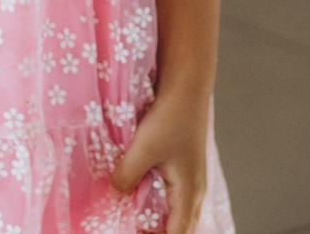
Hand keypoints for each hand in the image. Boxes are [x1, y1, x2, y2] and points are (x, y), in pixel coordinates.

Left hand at [111, 84, 212, 233]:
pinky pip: (174, 196)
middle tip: (133, 229)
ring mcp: (191, 179)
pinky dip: (160, 204)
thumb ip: (127, 175)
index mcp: (188, 192)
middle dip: (159, 232)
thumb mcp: (143, 148)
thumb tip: (115, 196)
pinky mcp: (183, 168)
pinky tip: (141, 197)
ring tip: (136, 221)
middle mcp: (194, 190)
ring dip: (160, 220)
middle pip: (180, 226)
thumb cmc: (170, 118)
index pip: (178, 233)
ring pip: (177, 211)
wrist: (186, 90)